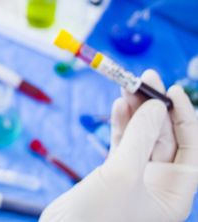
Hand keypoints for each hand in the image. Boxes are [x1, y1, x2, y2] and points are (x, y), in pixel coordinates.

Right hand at [40, 70, 197, 221]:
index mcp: (175, 194)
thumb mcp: (123, 175)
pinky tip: (117, 105)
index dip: (185, 118)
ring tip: (127, 85)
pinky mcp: (113, 174)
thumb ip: (140, 137)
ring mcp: (136, 178)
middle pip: (164, 137)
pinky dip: (120, 124)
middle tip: (144, 78)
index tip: (172, 91)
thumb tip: (155, 106)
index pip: (192, 148)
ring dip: (135, 111)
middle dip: (154, 108)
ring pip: (141, 136)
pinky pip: (122, 143)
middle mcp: (159, 185)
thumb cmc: (98, 218)